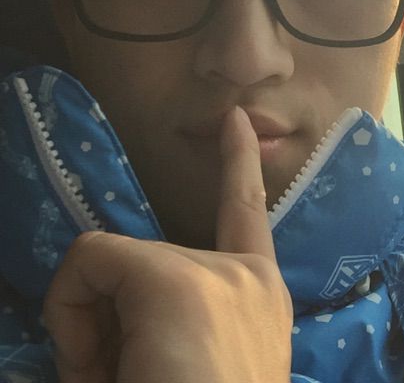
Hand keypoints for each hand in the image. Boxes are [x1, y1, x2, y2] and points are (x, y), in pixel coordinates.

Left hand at [43, 106, 292, 382]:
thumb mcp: (199, 358)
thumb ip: (171, 316)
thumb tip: (110, 305)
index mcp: (258, 295)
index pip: (248, 214)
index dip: (240, 163)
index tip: (236, 119)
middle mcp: (246, 277)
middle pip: (146, 259)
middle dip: (114, 315)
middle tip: (120, 379)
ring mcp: (213, 274)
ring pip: (113, 264)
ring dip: (94, 325)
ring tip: (119, 381)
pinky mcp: (173, 280)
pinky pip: (92, 262)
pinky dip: (73, 310)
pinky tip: (100, 368)